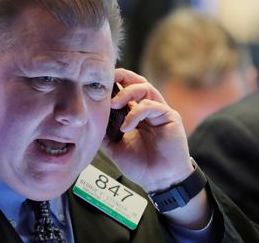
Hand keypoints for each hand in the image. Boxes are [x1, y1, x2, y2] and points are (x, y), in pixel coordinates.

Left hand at [102, 68, 193, 192]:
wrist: (159, 182)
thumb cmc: (141, 165)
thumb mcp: (115, 147)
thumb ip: (105, 132)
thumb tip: (89, 121)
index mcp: (137, 113)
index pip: (127, 88)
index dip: (114, 82)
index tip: (98, 83)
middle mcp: (149, 108)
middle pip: (137, 81)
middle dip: (122, 76)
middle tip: (106, 81)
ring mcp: (160, 111)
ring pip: (145, 88)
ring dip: (126, 93)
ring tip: (113, 104)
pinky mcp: (169, 116)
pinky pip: (151, 105)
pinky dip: (136, 113)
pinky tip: (126, 127)